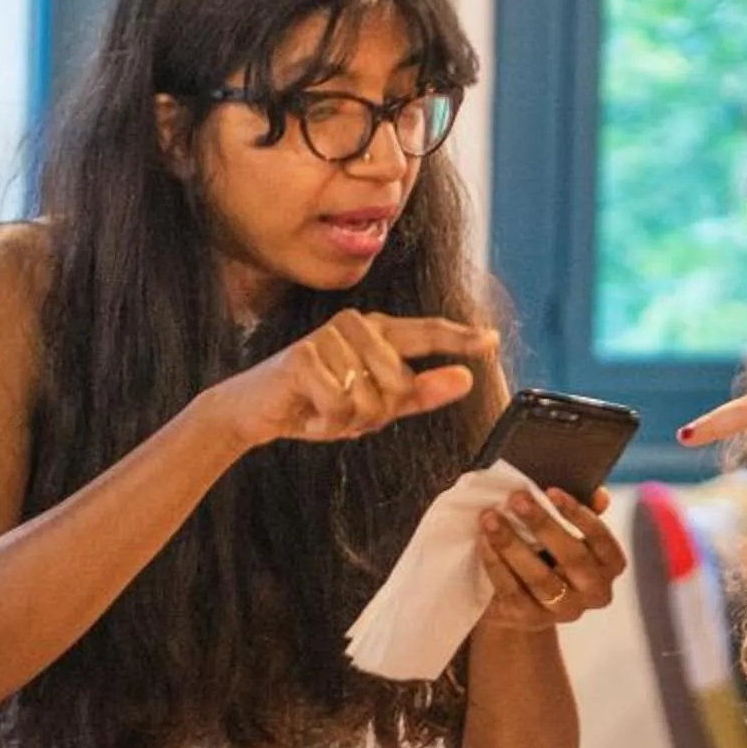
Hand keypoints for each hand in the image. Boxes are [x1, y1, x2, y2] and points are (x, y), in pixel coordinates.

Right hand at [204, 312, 495, 449]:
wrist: (256, 409)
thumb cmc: (318, 402)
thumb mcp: (374, 404)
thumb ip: (420, 392)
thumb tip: (465, 379)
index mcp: (378, 331)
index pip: (427, 332)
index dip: (460, 339)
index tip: (490, 341)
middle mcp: (357, 324)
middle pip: (400, 385)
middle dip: (376, 414)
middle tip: (344, 411)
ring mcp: (330, 336)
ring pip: (371, 399)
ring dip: (348, 421)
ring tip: (324, 411)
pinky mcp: (304, 356)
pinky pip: (341, 406)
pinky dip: (327, 423)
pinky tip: (308, 413)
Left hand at [476, 488, 626, 633]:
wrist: (522, 598)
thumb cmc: (549, 552)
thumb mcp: (567, 530)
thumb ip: (581, 512)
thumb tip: (600, 495)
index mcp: (610, 566)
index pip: (601, 540)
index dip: (578, 515)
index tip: (551, 492)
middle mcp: (594, 593)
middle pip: (572, 559)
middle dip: (542, 525)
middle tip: (516, 499)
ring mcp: (563, 611)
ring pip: (539, 578)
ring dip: (512, 544)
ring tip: (490, 518)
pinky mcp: (529, 619)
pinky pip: (512, 591)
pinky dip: (496, 564)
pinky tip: (484, 541)